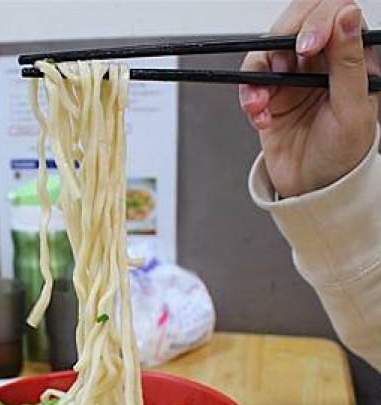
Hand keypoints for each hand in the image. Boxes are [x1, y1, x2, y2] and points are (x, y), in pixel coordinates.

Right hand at [240, 0, 378, 197]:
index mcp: (351, 57)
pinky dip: (249, 98)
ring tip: (261, 104)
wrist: (313, 189)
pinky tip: (260, 117)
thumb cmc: (342, 155)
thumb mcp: (353, 110)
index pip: (333, 14)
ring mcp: (292, 78)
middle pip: (294, 25)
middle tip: (278, 71)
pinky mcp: (269, 96)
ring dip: (257, 75)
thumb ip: (348, 62)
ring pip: (266, 53)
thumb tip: (346, 16)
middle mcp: (320, 62)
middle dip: (280, 45)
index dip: (316, 21)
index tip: (306, 47)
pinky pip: (250, 83)